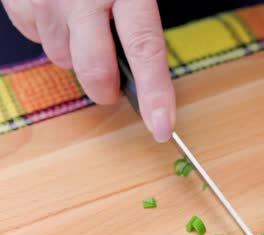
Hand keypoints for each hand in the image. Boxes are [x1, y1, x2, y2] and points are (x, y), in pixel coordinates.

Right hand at [1, 0, 174, 141]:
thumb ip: (141, 16)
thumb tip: (148, 68)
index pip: (145, 49)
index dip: (154, 94)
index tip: (161, 128)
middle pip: (94, 69)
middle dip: (105, 90)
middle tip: (114, 89)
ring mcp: (46, 0)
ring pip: (63, 58)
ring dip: (78, 56)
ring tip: (84, 27)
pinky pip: (36, 39)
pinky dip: (52, 36)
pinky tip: (59, 15)